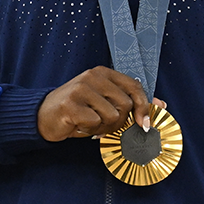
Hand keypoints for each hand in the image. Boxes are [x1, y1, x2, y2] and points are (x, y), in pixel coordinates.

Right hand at [36, 67, 159, 142]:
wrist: (43, 116)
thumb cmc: (77, 110)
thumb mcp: (104, 101)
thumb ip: (129, 101)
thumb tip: (160, 105)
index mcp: (103, 73)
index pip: (134, 86)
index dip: (144, 106)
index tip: (145, 124)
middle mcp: (92, 76)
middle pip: (125, 105)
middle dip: (117, 122)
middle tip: (102, 124)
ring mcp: (81, 89)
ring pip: (112, 116)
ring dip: (102, 128)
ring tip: (89, 123)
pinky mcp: (71, 104)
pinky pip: (95, 123)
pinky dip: (89, 130)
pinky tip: (79, 125)